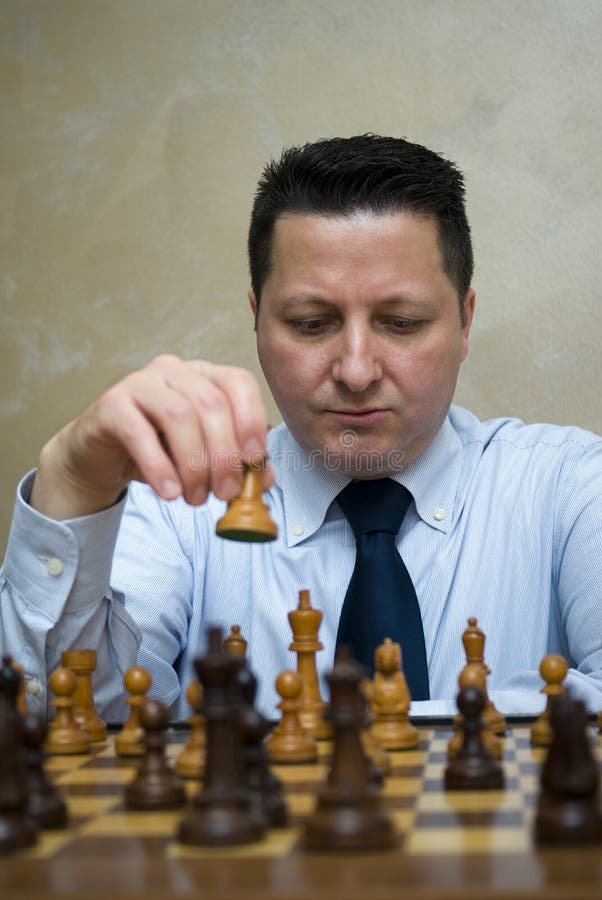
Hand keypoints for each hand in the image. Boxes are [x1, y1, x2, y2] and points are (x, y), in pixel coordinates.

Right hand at [31, 355, 273, 518]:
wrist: (103, 457)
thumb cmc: (159, 452)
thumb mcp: (204, 459)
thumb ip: (236, 464)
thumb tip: (264, 478)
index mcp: (204, 375)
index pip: (239, 382)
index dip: (252, 420)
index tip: (254, 461)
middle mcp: (175, 371)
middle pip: (212, 404)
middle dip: (224, 455)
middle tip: (224, 493)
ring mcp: (141, 382)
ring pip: (179, 416)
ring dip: (194, 464)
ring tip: (196, 499)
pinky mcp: (111, 404)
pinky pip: (139, 432)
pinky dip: (159, 467)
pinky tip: (170, 492)